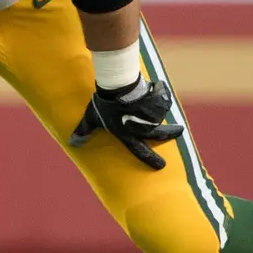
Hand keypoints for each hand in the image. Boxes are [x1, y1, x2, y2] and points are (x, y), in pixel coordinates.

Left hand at [69, 77, 183, 170]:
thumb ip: (84, 130)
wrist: (117, 86)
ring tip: (153, 101)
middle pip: (159, 133)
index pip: (140, 151)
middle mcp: (142, 127)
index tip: (162, 166)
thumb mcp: (92, 118)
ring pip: (158, 114)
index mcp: (128, 135)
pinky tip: (154, 89)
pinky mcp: (156, 102)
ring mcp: (151, 115)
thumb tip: (72, 143)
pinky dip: (159, 94)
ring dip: (158, 109)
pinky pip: (160, 99)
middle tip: (179, 131)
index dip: (150, 160)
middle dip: (170, 133)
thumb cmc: (103, 104)